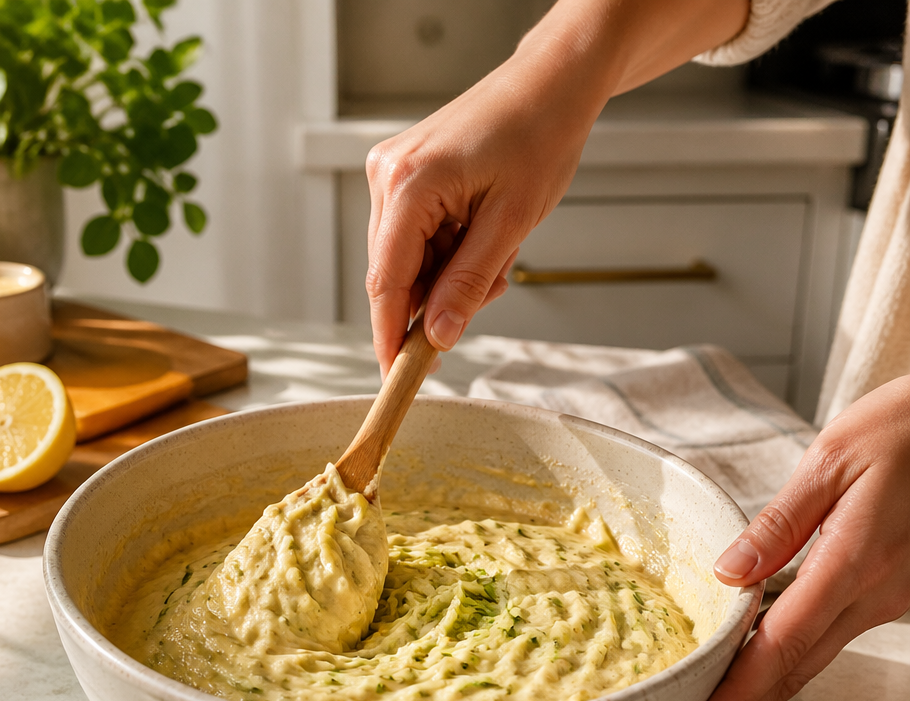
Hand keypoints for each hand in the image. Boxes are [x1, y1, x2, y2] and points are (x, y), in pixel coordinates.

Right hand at [363, 0, 748, 374]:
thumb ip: (467, 285)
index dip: (391, 338)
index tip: (397, 379)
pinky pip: (416, 239)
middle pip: (395, 275)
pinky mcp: (404, 176)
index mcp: (408, 184)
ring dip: (449, 275)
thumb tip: (439, 339)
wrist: (550, 85)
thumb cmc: (539, 137)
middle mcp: (387, 177)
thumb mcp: (510, 224)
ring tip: (497, 250)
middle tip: (488, 291)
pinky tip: (481, 237)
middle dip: (437, 300)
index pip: (387, 282)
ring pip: (408, 261)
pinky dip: (449, 253)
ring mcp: (392, 174)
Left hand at [675, 376, 909, 700]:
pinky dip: (788, 664)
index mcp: (853, 562)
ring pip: (813, 661)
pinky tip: (755, 676)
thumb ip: (780, 522)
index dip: (736, 698)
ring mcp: (888, 598)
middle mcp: (874, 594)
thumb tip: (727, 574)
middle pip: (793, 672)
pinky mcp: (890, 590)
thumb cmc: (904, 430)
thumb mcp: (833, 460)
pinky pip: (829, 637)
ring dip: (761, 699)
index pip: (780, 647)